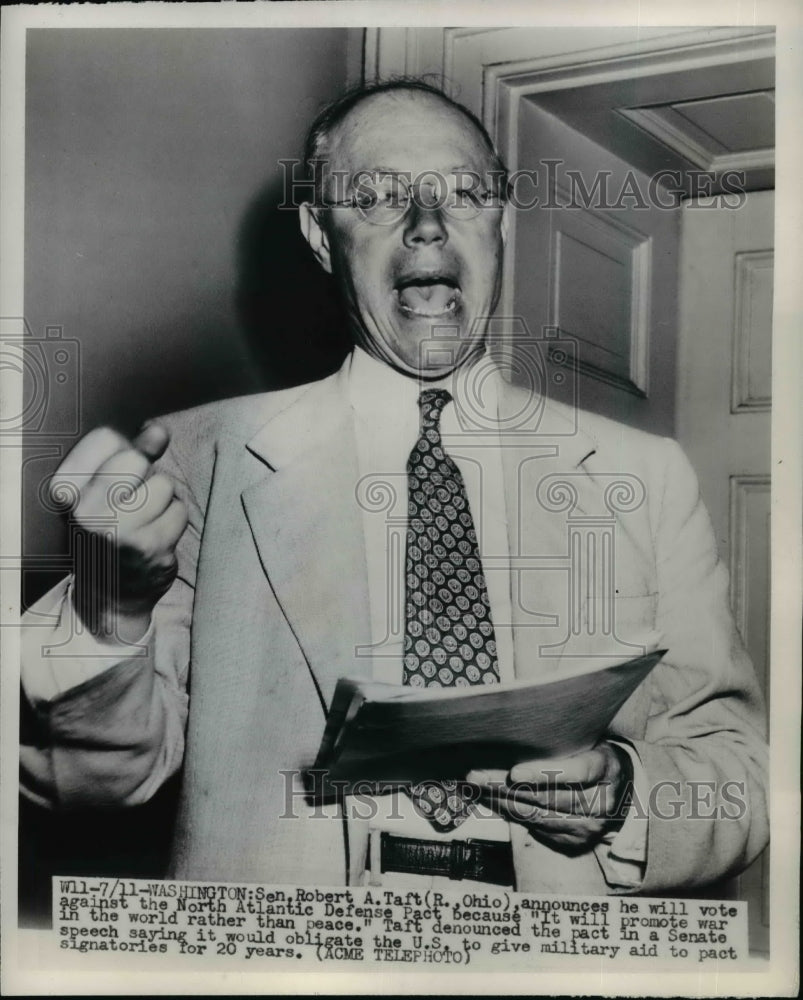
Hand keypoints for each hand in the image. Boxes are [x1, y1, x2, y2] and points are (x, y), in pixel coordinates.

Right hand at [49, 423, 187, 642]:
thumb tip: (158, 431)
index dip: (122, 451)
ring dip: (162, 501)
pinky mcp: (151, 547)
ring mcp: (120, 531)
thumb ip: (130, 454)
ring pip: (164, 484)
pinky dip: (174, 521)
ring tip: (144, 522)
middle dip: (144, 476)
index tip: (116, 477)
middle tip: (132, 504)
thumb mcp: (103, 493)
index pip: (106, 438)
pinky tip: (156, 536)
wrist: (110, 596)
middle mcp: (88, 511)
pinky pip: (180, 511)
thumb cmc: (108, 533)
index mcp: (67, 491)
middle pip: (137, 458)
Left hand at [467, 742, 631, 851]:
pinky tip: (492, 801)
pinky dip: (512, 813)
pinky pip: (537, 828)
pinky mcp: (576, 841)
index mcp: (605, 768)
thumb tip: (515, 732)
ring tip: (475, 787)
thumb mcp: (587, 740)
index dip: (543, 773)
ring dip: (501, 801)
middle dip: (506, 786)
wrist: (620, 787)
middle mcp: (600, 802)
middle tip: (475, 776)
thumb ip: (561, 741)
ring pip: (537, 815)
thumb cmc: (593, 754)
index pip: (576, 772)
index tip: (514, 772)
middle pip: (547, 796)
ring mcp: (588, 826)